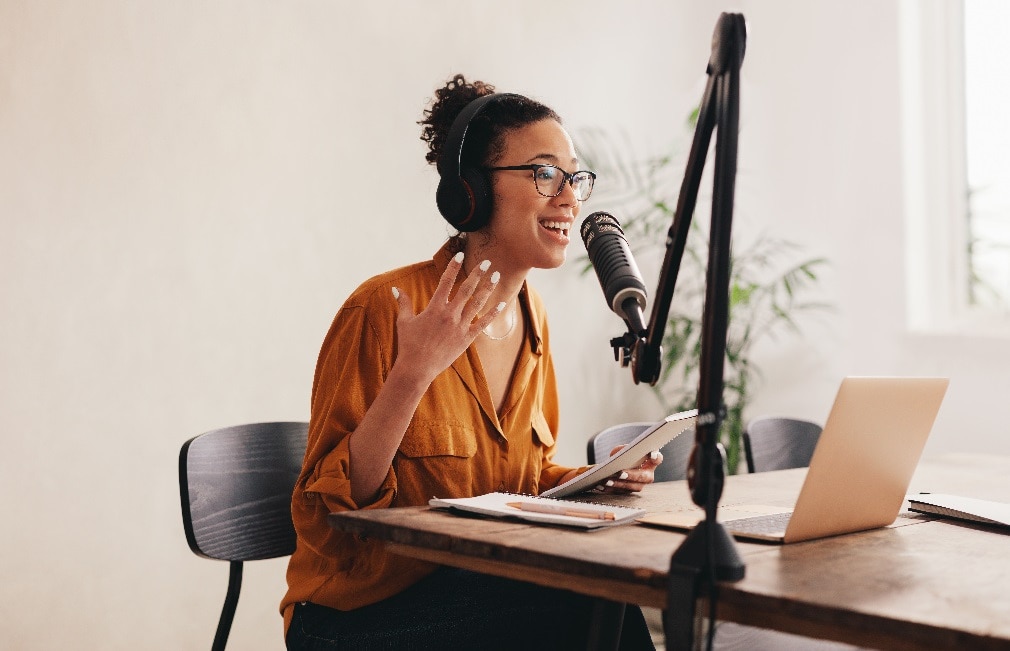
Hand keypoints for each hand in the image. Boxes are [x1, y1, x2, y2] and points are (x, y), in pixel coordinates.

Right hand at [390, 252, 501, 385]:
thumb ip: (403, 303)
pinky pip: (482, 324)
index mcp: (434, 308)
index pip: (446, 281)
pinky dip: (492, 313)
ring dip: (488, 288)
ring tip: (496, 276)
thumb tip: (395, 288)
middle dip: (477, 274)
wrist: (417, 368)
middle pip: (467, 290)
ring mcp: (459, 327)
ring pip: (477, 304)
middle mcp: (449, 315)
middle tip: (487, 262)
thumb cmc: (409, 345)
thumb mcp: (404, 322)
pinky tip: (501, 303)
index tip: (461, 254)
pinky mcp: (466, 339)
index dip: (453, 267)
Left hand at [599, 447, 663, 492]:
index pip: (657, 459)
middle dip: (631, 475)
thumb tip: (619, 454)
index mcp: (650, 462)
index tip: (651, 455)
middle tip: (620, 473)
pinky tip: (600, 486)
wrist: (617, 466)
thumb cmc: (624, 456)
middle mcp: (648, 475)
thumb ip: (623, 449)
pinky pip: (620, 492)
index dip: (656, 457)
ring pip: (631, 487)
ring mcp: (639, 485)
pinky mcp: (629, 492)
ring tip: (606, 481)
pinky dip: (609, 489)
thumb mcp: (623, 449)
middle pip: (643, 477)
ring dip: (618, 484)